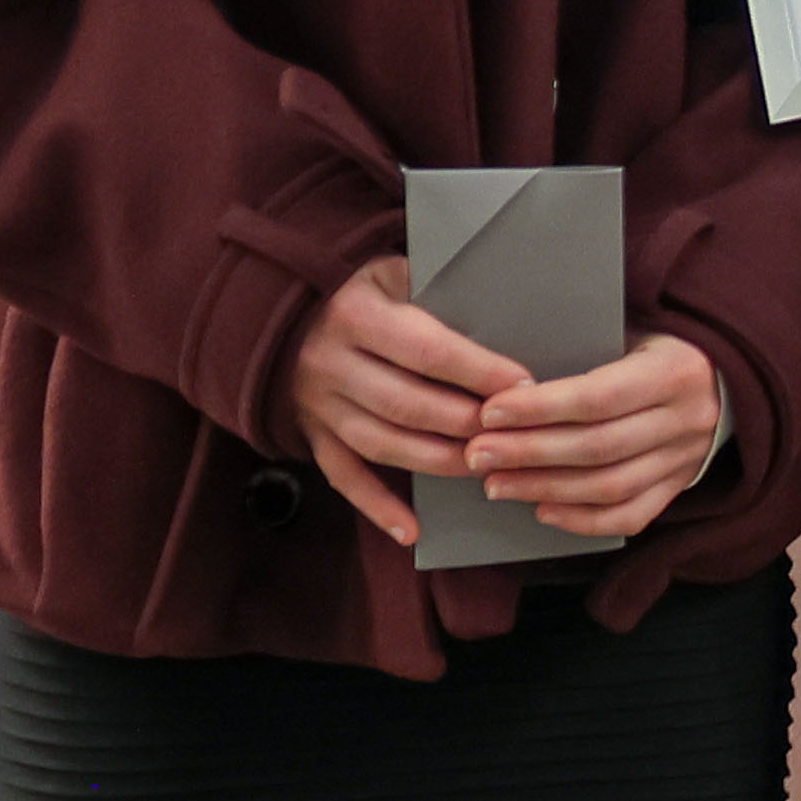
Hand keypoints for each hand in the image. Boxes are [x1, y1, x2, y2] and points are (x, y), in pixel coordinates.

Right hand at [283, 263, 520, 545]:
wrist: (277, 309)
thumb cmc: (359, 288)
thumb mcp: (391, 270)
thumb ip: (435, 288)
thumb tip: (503, 307)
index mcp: (354, 315)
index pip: (426, 350)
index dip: (477, 371)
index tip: (523, 385)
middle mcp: (330, 363)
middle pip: (407, 404)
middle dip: (466, 423)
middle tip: (517, 435)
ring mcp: (316, 405)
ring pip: (382, 444)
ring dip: (437, 462)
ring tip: (486, 471)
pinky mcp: (311, 434)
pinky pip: (343, 476)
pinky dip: (376, 507)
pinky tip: (412, 531)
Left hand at [460, 332, 726, 548]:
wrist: (724, 372)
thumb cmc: (658, 342)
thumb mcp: (634, 326)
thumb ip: (586, 345)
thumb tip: (506, 369)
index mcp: (676, 370)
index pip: (599, 396)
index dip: (541, 408)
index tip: (490, 411)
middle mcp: (687, 419)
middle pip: (598, 447)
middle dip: (529, 452)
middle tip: (476, 453)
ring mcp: (686, 458)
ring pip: (610, 486)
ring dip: (545, 488)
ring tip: (495, 484)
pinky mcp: (680, 485)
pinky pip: (631, 515)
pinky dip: (583, 519)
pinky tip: (541, 511)